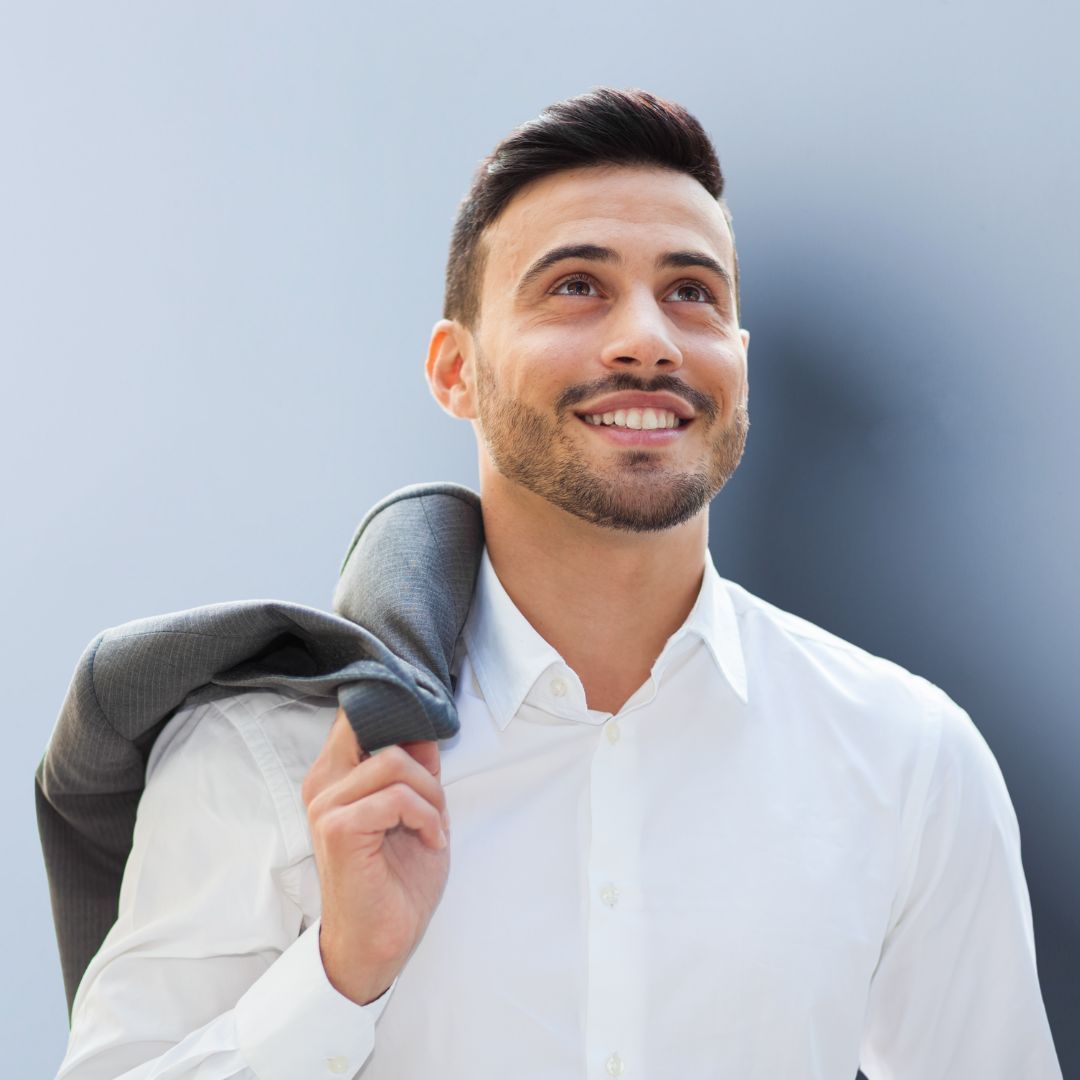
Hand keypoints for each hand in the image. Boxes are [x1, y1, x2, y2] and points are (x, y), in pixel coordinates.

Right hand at [301, 706, 450, 1004]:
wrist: (382, 943)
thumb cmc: (398, 879)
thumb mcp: (420, 809)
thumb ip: (419, 766)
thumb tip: (427, 724)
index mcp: (336, 774)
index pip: (358, 716)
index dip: (396, 711)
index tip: (427, 731)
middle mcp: (324, 783)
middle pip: (382, 731)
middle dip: (424, 766)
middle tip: (435, 806)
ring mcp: (326, 805)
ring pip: (394, 763)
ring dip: (429, 795)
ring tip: (433, 827)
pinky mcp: (338, 829)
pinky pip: (396, 798)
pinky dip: (425, 817)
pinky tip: (430, 841)